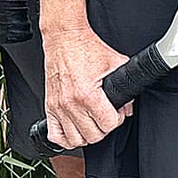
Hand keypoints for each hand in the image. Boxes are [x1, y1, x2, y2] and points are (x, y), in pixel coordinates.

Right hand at [42, 23, 129, 148]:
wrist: (65, 38)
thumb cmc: (86, 48)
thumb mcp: (115, 63)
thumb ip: (125, 86)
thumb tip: (128, 105)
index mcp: (88, 94)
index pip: (108, 124)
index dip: (117, 120)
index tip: (117, 113)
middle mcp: (71, 103)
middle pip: (93, 135)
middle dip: (104, 128)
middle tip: (106, 117)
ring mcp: (58, 106)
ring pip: (75, 139)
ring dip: (87, 135)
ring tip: (92, 124)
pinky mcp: (49, 106)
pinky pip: (55, 135)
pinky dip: (65, 138)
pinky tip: (75, 130)